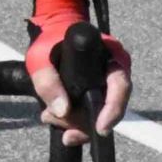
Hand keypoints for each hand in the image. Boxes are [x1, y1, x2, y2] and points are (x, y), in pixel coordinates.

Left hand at [26, 16, 130, 147]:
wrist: (51, 33)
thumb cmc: (49, 39)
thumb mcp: (40, 57)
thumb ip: (47, 80)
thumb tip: (62, 110)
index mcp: (111, 55)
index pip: (121, 86)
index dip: (113, 110)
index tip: (100, 128)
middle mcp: (114, 72)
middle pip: (109, 108)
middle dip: (83, 122)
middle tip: (57, 122)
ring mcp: (106, 85)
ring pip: (98, 115)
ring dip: (74, 122)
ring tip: (48, 116)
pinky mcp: (95, 94)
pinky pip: (90, 114)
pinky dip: (73, 119)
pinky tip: (54, 117)